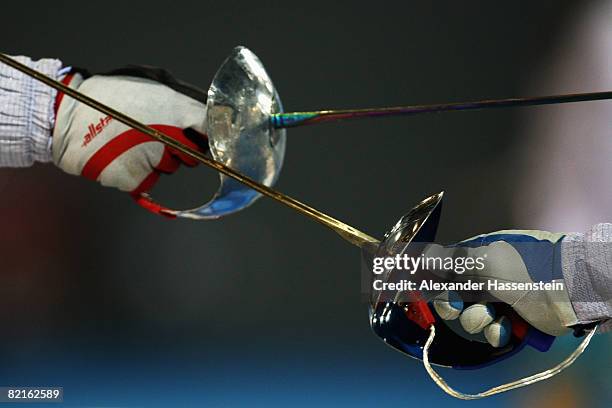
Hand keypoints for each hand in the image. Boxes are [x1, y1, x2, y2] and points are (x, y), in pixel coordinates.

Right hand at [52, 69, 207, 215]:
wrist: (67, 117)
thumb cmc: (110, 97)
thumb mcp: (152, 85)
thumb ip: (183, 102)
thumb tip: (206, 116)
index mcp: (176, 109)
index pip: (211, 129)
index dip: (211, 135)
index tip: (209, 138)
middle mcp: (170, 136)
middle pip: (194, 154)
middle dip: (181, 148)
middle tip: (157, 135)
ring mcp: (154, 160)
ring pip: (170, 167)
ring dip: (159, 159)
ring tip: (132, 141)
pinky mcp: (137, 179)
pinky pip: (149, 179)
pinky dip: (140, 172)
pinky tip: (123, 156)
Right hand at [420, 230, 578, 346]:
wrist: (570, 289)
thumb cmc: (527, 266)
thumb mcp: (485, 258)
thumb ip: (450, 258)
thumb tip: (421, 252)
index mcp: (480, 255)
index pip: (447, 267)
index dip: (435, 280)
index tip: (424, 289)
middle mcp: (488, 277)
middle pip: (455, 295)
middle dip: (453, 304)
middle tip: (455, 305)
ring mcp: (502, 300)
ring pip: (472, 316)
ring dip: (478, 319)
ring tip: (494, 315)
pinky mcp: (515, 321)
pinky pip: (493, 331)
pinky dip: (497, 331)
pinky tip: (507, 326)